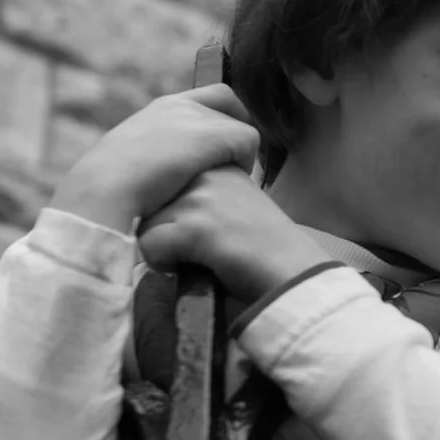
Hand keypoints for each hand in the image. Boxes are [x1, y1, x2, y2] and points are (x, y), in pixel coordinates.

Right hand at [49, 84, 256, 232]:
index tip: (217, 149)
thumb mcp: (129, 165)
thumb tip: (162, 174)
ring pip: (240, 124)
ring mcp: (197, 117)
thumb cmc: (109, 192)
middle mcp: (179, 104)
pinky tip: (229, 185)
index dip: (220, 117)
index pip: (206, 97)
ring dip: (237, 152)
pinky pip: (250, 141)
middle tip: (228, 168)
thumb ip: (152, 159)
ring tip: (226, 181)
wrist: (104, 193)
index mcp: (158, 110)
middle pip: (227, 104)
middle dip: (231, 135)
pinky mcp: (216, 134)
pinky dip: (245, 163)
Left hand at [137, 168, 327, 304]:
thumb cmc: (268, 248)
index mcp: (220, 166)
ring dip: (163, 244)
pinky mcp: (194, 226)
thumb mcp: (240, 203)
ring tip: (195, 256)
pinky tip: (193, 266)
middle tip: (195, 245)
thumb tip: (162, 201)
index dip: (173, 207)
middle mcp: (208, 174)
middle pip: (152, 198)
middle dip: (164, 224)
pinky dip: (164, 263)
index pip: (167, 178)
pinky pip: (150, 246)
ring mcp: (199, 198)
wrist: (293, 273)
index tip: (198, 227)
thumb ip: (207, 194)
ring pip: (146, 221)